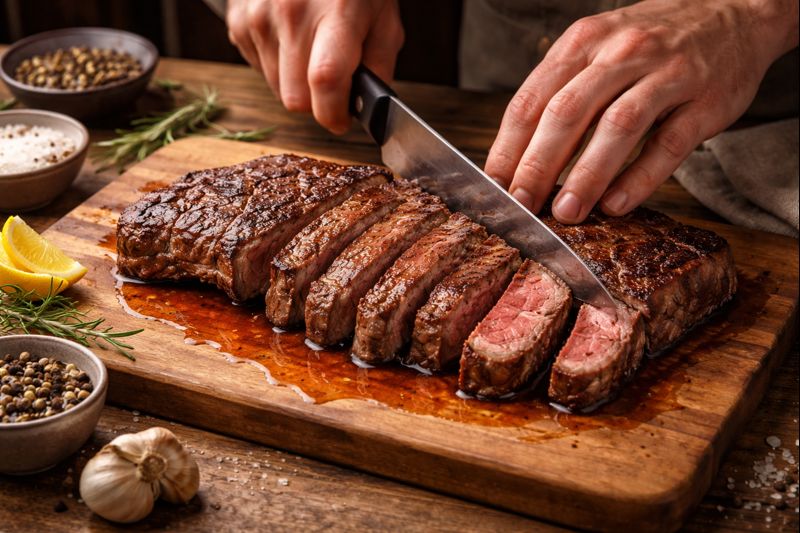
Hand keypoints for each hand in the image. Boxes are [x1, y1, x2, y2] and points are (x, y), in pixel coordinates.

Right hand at [226, 0, 403, 133]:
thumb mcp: (384, 19)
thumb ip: (379, 66)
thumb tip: (366, 107)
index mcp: (336, 12)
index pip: (326, 80)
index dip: (333, 113)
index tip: (342, 119)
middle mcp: (292, 13)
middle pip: (296, 98)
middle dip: (317, 101)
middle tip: (333, 81)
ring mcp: (259, 17)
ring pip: (276, 89)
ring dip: (297, 83)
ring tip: (312, 50)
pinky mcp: (239, 22)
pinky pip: (259, 69)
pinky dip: (278, 65)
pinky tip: (292, 40)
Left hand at [485, 0, 798, 222]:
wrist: (733, 10)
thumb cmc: (650, 42)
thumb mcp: (596, 50)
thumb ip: (560, 94)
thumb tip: (518, 160)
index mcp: (582, 43)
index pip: (531, 100)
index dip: (508, 148)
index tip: (494, 187)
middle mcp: (620, 52)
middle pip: (567, 113)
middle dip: (537, 165)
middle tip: (522, 205)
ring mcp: (666, 73)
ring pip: (617, 126)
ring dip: (586, 174)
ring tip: (566, 213)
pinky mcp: (706, 99)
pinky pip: (669, 142)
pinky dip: (640, 177)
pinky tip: (616, 205)